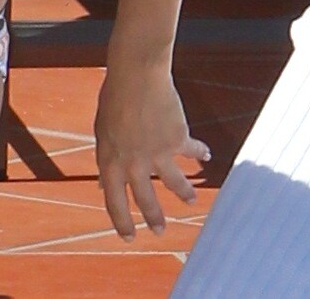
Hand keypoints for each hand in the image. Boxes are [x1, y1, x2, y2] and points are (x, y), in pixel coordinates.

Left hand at [94, 64, 210, 240]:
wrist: (137, 72)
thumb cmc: (116, 96)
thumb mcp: (103, 130)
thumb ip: (108, 157)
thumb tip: (105, 186)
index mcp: (110, 158)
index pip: (113, 200)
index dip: (121, 220)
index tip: (129, 236)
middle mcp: (133, 161)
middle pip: (146, 199)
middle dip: (154, 218)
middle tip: (160, 231)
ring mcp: (157, 153)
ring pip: (174, 184)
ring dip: (183, 193)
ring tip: (190, 201)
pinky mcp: (177, 140)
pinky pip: (192, 151)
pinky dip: (199, 152)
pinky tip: (206, 154)